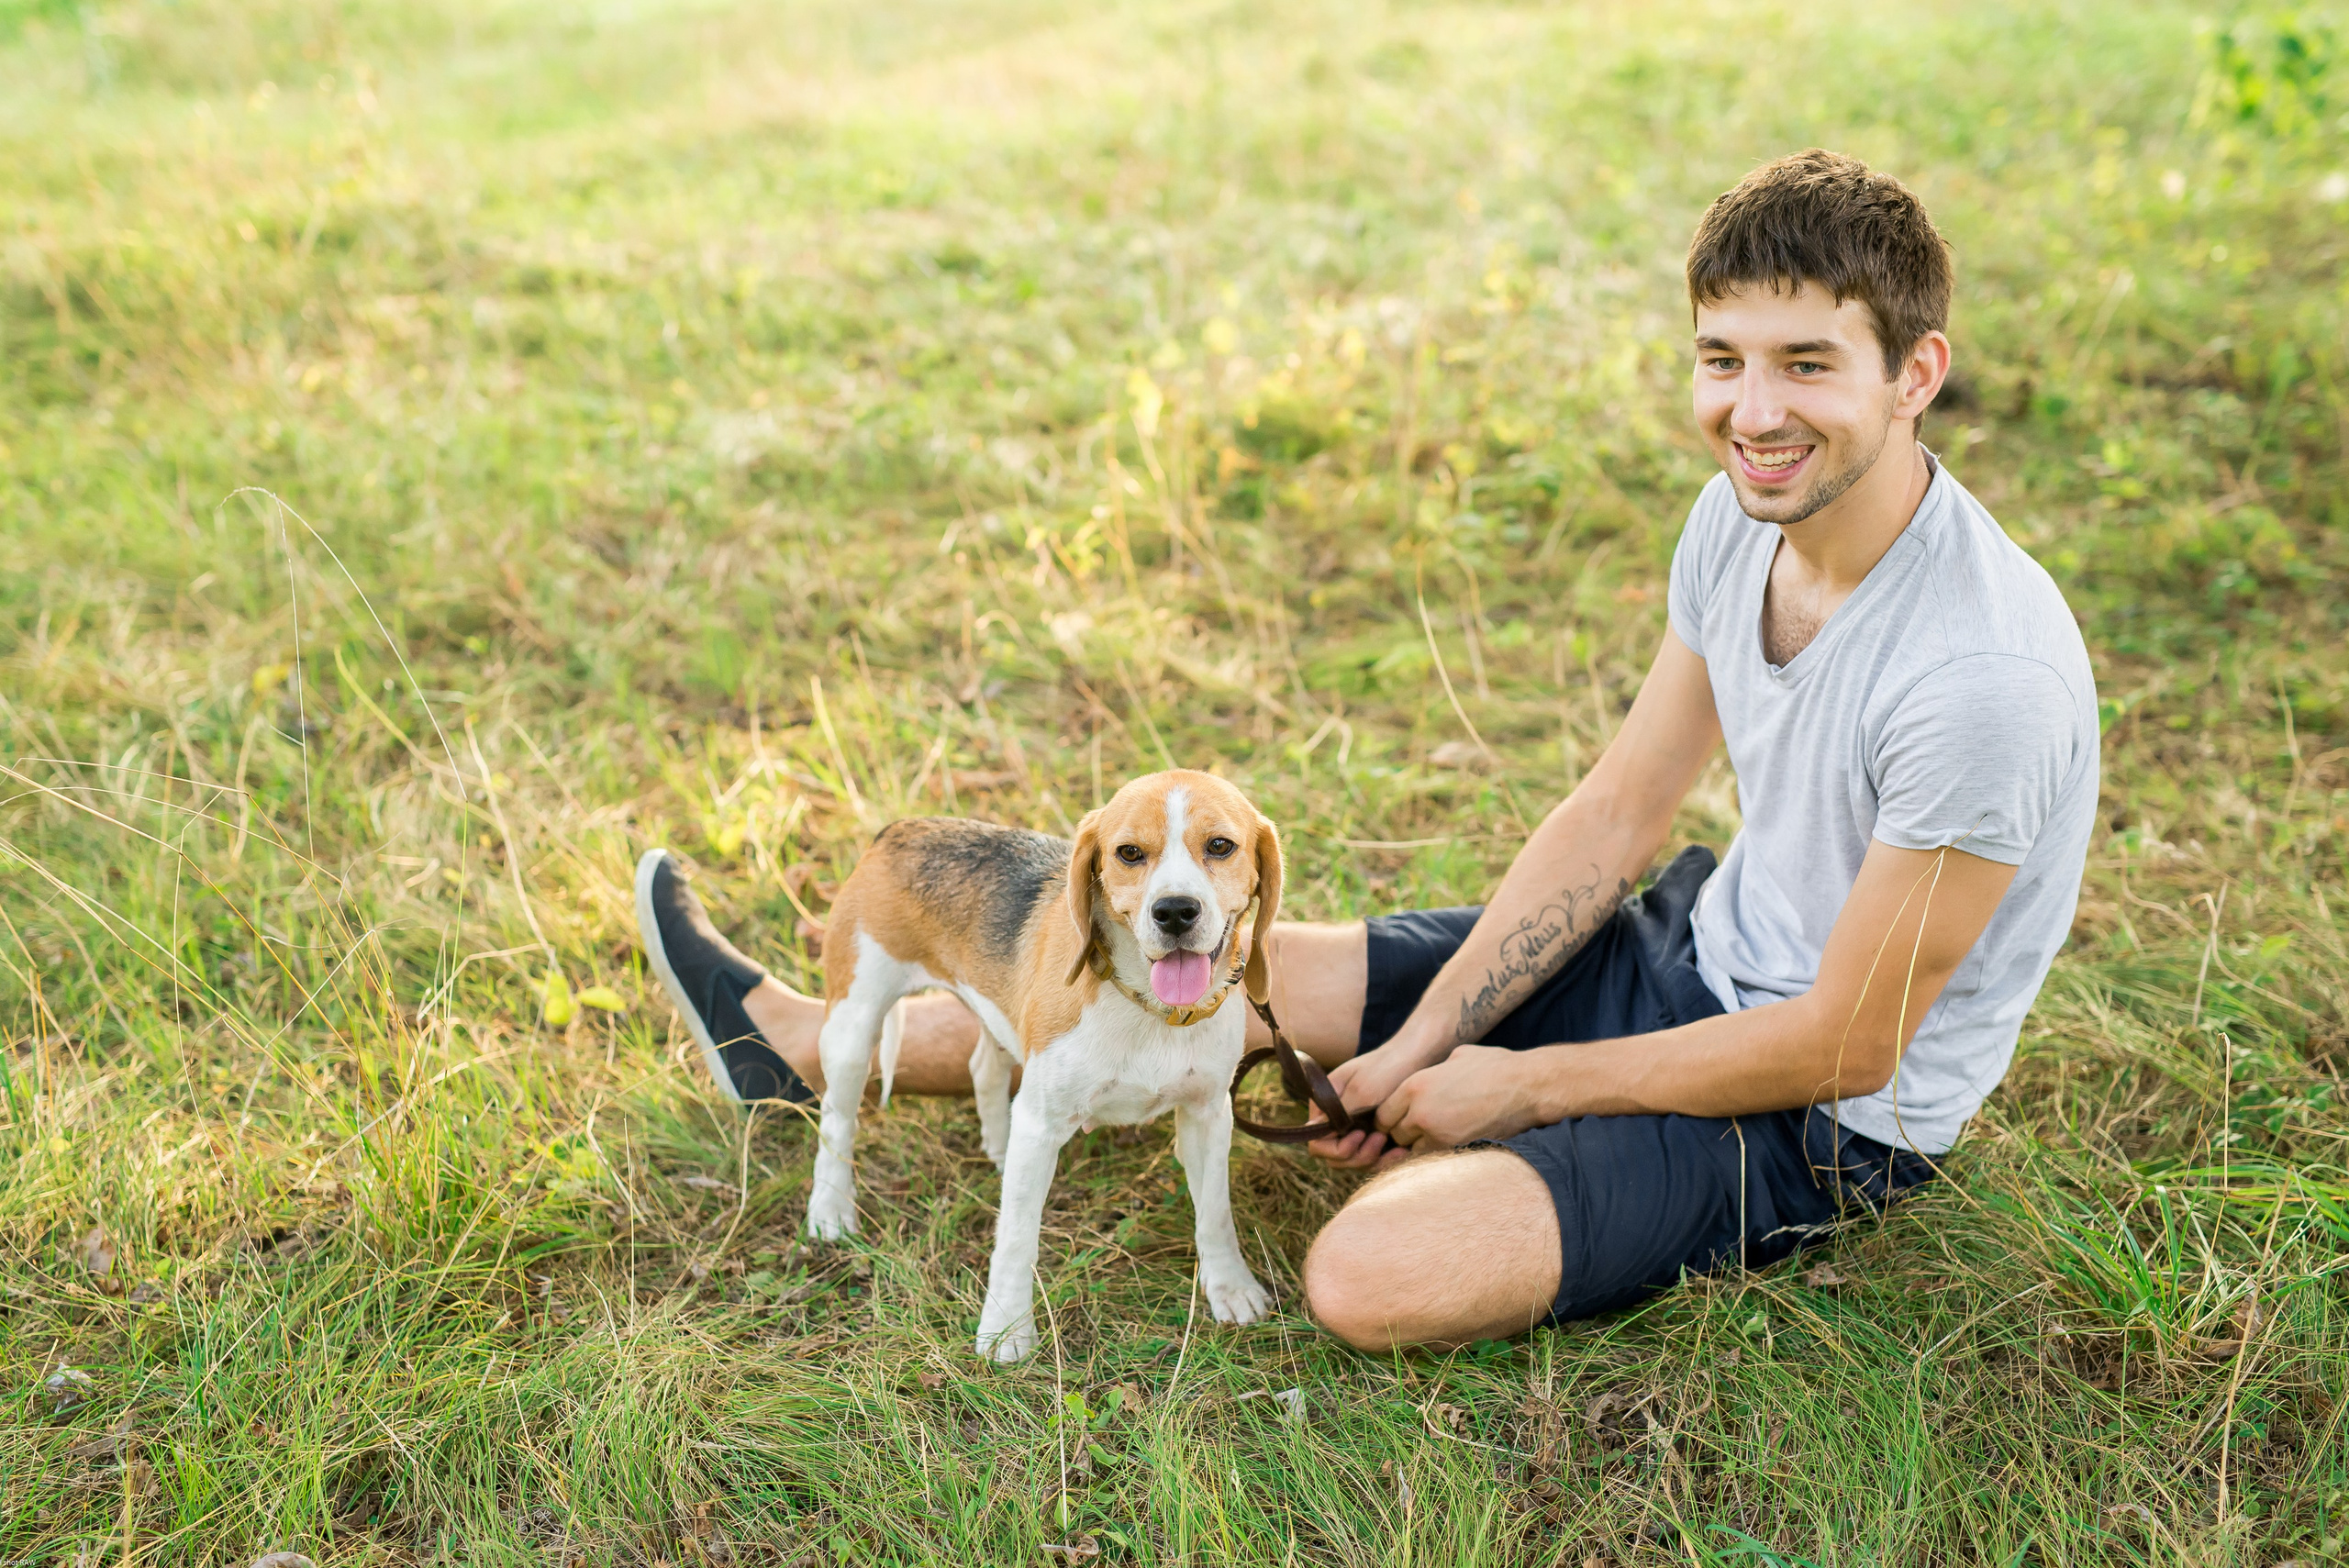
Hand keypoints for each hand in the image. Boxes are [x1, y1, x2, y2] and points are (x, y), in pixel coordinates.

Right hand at [1304, 1039, 1441, 1169]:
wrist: (1415, 1058)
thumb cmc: (1386, 1068)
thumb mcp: (1362, 1090)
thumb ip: (1338, 1112)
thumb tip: (1314, 1131)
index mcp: (1324, 1107)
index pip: (1317, 1142)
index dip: (1336, 1147)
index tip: (1360, 1136)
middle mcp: (1335, 1121)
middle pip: (1335, 1157)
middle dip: (1357, 1156)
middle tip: (1381, 1139)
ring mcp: (1354, 1129)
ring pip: (1354, 1161)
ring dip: (1372, 1159)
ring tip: (1395, 1145)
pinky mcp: (1372, 1135)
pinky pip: (1372, 1158)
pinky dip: (1385, 1159)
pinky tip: (1402, 1152)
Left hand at [1376, 1044, 1546, 1151]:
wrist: (1525, 1086)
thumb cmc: (1495, 1066)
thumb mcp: (1456, 1057)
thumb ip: (1435, 1071)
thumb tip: (1433, 1076)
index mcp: (1415, 1085)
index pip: (1383, 1113)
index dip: (1392, 1119)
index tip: (1403, 1120)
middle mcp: (1419, 1109)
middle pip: (1394, 1133)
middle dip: (1403, 1134)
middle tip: (1421, 1131)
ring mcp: (1435, 1131)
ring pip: (1411, 1149)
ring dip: (1419, 1146)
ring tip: (1438, 1137)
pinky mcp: (1454, 1147)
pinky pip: (1431, 1158)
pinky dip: (1435, 1155)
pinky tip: (1450, 1144)